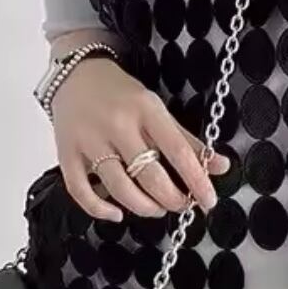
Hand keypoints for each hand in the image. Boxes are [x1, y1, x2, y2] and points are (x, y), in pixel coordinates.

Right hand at [51, 56, 229, 222]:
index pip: (178, 151)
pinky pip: (80, 191)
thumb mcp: (157, 109)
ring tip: (156, 208)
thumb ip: (187, 141)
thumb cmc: (121, 95)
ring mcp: (89, 140)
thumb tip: (221, 166)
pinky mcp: (66, 153)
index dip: (197, 180)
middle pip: (150, 176)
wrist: (75, 74)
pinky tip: (116, 214)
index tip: (208, 200)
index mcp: (146, 109)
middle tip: (182, 204)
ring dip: (144, 207)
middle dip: (172, 199)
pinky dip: (99, 210)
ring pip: (119, 188)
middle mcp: (118, 125)